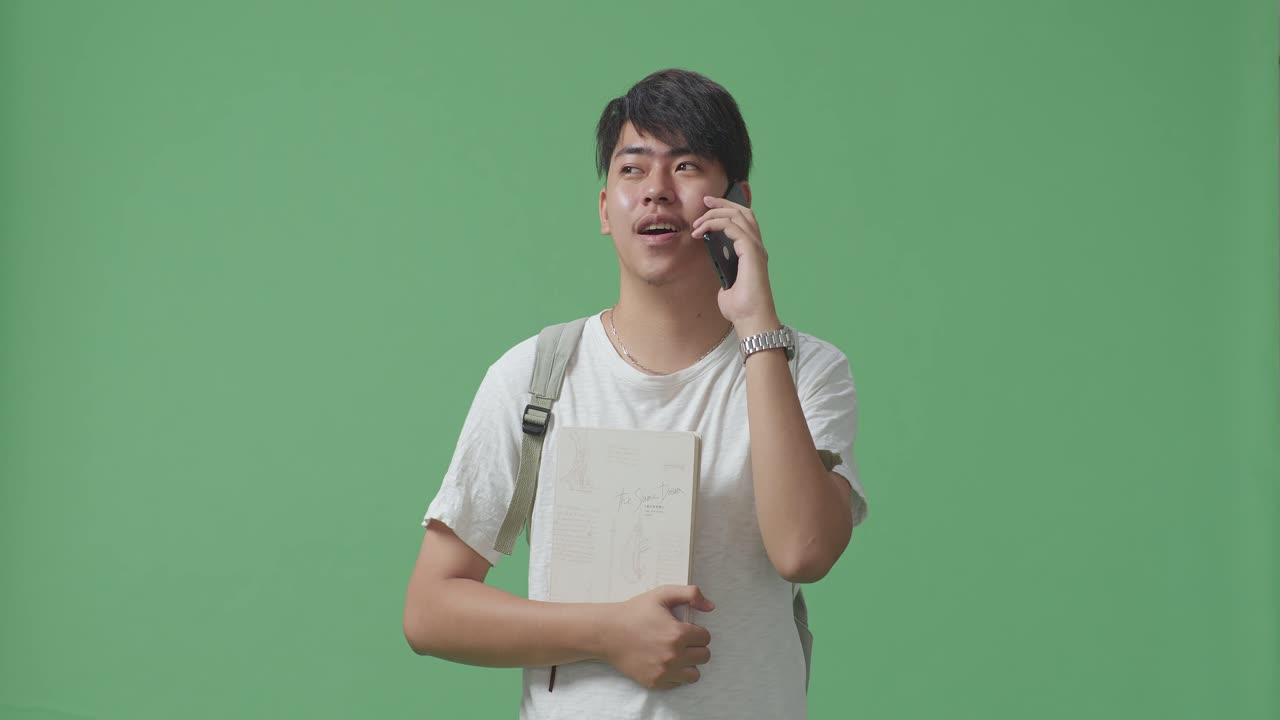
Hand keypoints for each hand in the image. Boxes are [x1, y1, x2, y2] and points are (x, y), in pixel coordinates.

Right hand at [601, 585, 714, 690]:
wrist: (608, 632)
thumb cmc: (635, 612)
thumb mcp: (662, 594)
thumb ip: (690, 594)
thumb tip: (711, 607)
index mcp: (678, 634)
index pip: (706, 638)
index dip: (696, 631)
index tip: (684, 628)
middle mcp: (674, 656)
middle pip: (704, 656)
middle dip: (695, 647)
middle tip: (680, 640)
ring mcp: (664, 672)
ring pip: (694, 674)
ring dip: (689, 663)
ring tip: (676, 654)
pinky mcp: (655, 683)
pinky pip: (678, 684)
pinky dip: (675, 675)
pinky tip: (665, 663)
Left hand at [692, 195, 778, 330]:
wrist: (750, 319)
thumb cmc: (740, 307)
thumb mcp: (726, 283)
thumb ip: (723, 270)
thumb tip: (714, 263)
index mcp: (753, 253)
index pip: (744, 221)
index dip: (727, 210)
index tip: (707, 208)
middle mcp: (757, 247)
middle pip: (744, 212)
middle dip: (723, 203)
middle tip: (704, 201)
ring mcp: (756, 249)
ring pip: (739, 216)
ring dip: (716, 214)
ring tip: (698, 222)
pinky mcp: (752, 253)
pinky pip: (734, 228)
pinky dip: (717, 225)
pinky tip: (702, 232)